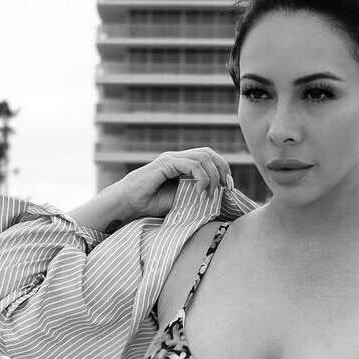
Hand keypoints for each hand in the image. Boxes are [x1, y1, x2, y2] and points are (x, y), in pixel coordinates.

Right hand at [110, 147, 235, 222]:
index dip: (223, 170)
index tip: (230, 188)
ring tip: (208, 195)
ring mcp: (172, 158)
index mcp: (182, 165)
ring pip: (203, 157)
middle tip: (228, 188)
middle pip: (210, 153)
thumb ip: (196, 194)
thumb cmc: (150, 205)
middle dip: (223, 170)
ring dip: (212, 177)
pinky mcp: (166, 163)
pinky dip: (201, 179)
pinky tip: (199, 193)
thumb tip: (218, 197)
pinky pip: (192, 165)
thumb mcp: (181, 200)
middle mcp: (178, 158)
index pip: (210, 158)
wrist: (128, 205)